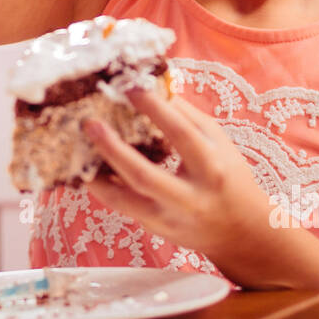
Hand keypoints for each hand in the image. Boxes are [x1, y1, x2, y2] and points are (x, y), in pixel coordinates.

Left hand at [82, 88, 295, 288]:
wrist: (241, 232)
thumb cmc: (230, 177)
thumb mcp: (219, 143)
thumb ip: (188, 117)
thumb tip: (154, 87)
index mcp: (211, 167)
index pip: (181, 134)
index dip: (154, 109)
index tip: (129, 87)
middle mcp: (190, 196)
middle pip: (144, 175)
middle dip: (113, 149)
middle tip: (90, 124)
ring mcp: (170, 218)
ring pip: (124, 201)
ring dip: (97, 176)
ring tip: (77, 152)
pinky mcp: (156, 229)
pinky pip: (122, 208)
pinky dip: (103, 189)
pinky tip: (88, 171)